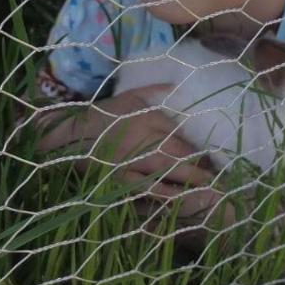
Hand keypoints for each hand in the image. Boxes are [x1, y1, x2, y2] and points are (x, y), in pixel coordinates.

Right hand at [24, 86, 233, 223]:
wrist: (62, 137)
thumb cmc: (97, 116)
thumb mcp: (125, 97)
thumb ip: (152, 90)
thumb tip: (177, 84)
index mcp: (147, 117)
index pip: (182, 134)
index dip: (201, 148)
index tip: (217, 157)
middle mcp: (143, 137)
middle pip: (181, 153)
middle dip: (202, 166)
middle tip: (221, 177)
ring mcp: (132, 160)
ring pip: (170, 170)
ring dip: (192, 181)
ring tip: (212, 190)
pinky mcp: (120, 180)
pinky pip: (149, 189)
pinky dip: (168, 195)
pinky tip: (182, 200)